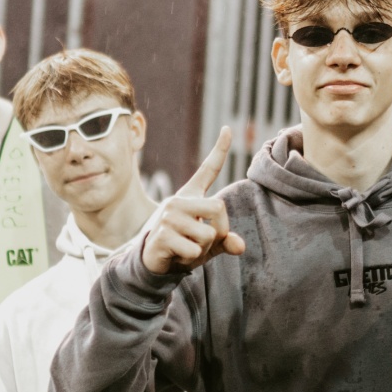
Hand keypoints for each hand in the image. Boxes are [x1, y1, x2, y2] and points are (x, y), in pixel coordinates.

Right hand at [142, 127, 247, 275]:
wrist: (151, 263)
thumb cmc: (182, 248)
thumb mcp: (207, 244)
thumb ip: (225, 241)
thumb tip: (240, 246)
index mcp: (190, 197)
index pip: (208, 170)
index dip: (220, 150)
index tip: (228, 128)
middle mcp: (178, 201)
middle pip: (219, 208)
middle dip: (219, 231)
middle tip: (203, 241)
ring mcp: (168, 216)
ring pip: (208, 234)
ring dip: (202, 249)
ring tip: (185, 248)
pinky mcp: (162, 235)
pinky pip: (194, 249)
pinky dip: (190, 258)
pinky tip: (176, 255)